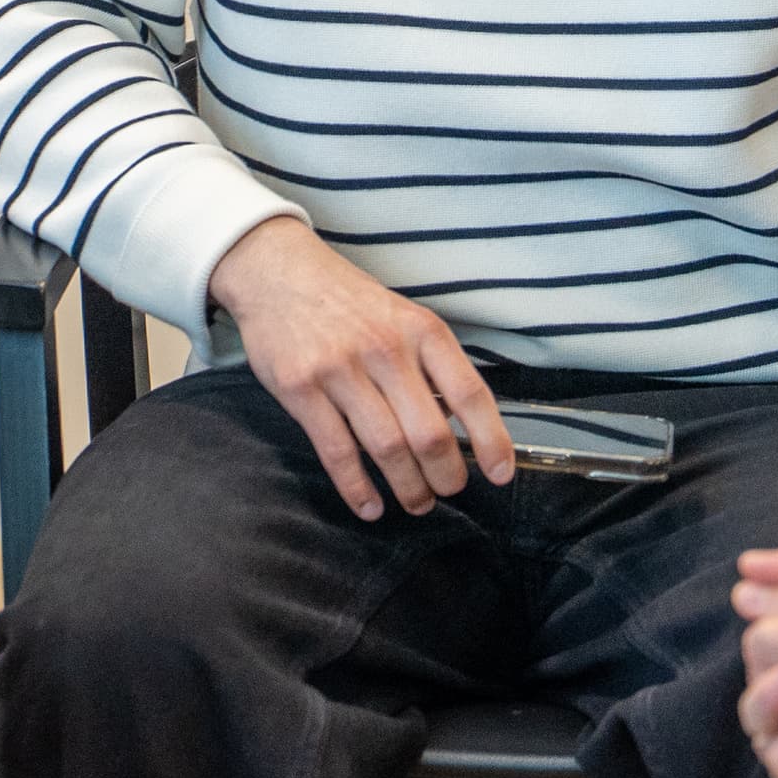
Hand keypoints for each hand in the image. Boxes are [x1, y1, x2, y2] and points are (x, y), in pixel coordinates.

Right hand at [208, 211, 511, 519]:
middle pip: (429, 433)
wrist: (277, 271)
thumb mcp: (402, 315)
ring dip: (408, 487)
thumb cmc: (348, 301)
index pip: (469, 393)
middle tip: (449, 491)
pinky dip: (357, 488)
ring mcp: (340, 369)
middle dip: (446, 475)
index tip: (500, 473)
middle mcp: (385, 349)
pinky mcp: (301, 389)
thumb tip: (460, 424)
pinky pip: (337, 451)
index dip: (490, 440)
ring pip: (387, 448)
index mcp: (421, 330)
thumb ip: (431, 363)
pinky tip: (370, 506)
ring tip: (417, 503)